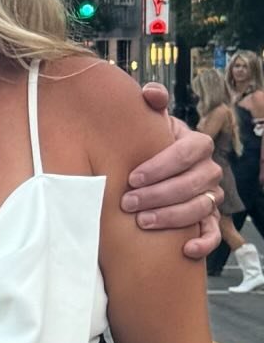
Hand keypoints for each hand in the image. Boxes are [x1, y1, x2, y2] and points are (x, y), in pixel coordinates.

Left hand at [124, 86, 221, 258]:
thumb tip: (150, 93)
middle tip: (128, 203)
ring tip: (142, 221)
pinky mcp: (209, 218)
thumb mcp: (150, 123)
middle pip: (191, 184)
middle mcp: (209, 170)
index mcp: (196, 145)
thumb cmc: (149, 143)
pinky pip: (213, 233)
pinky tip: (184, 249)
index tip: (132, 177)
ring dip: (171, 217)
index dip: (161, 165)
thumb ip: (152, 104)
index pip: (188, 152)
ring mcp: (211, 195)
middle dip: (158, 195)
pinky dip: (203, 242)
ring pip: (199, 208)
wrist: (154, 167)